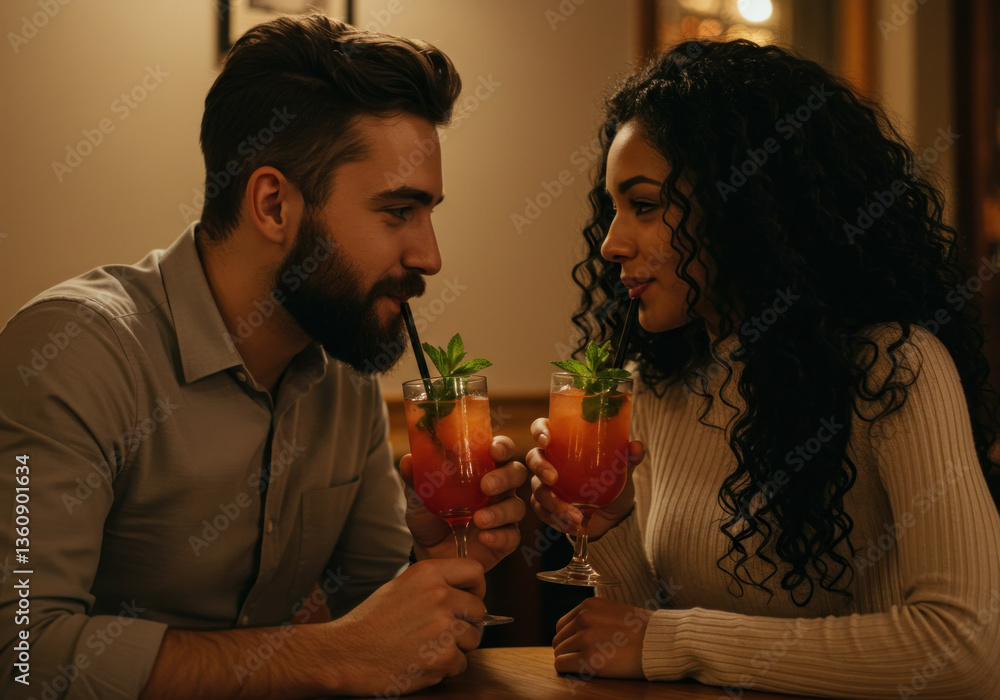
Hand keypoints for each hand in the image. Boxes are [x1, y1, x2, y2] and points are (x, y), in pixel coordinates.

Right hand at [324, 558, 485, 694]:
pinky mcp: (442, 657)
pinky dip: (445, 667)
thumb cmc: (370, 622)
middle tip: (443, 631)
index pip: (476, 572)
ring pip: (473, 638)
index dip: (476, 588)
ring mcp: (443, 627)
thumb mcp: (401, 586)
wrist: (345, 653)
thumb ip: (434, 584)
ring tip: (426, 647)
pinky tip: (421, 661)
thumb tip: (463, 591)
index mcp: (429, 573)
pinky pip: (461, 663)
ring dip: (456, 647)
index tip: (468, 600)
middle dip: (466, 623)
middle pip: (478, 609)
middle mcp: (439, 595)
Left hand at [400, 435, 526, 570]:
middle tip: (486, 486)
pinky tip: (484, 538)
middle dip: (505, 477)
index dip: (503, 446)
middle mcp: (499, 489)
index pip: (501, 450)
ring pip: (516, 506)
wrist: (428, 553)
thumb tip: (408, 459)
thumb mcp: (419, 496)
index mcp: (482, 470)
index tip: (494, 450)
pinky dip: (499, 536)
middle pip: (516, 473)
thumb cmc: (429, 516)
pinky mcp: (505, 539)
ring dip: (500, 511)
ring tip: (478, 520)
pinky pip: (511, 536)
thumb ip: (415, 478)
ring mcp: (504, 515)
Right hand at [526, 417, 643, 539]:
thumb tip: (636, 447)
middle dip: (540, 467)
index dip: (539, 431)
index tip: (546, 439)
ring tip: (575, 516)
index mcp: (563, 444)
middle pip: (533, 457)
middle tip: (554, 478)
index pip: (542, 429)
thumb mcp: (623, 469)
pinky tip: (572, 524)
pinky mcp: (545, 507)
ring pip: (537, 489)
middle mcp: (550, 461)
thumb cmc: (613, 481)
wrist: (614, 516)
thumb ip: (628, 457)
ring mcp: (544, 485)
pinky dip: (556, 519)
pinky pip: (542, 511)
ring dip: (554, 502)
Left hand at [552, 598, 650, 678]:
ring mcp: (584, 638)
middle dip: (568, 650)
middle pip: (559, 639)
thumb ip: (594, 617)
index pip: (563, 625)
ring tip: (588, 664)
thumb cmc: (642, 631)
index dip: (570, 638)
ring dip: (570, 660)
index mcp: (589, 606)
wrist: (659, 642)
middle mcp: (583, 618)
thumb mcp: (614, 612)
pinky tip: (582, 671)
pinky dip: (567, 670)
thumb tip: (578, 632)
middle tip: (583, 658)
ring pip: (559, 652)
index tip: (580, 647)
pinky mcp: (588, 658)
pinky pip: (561, 665)